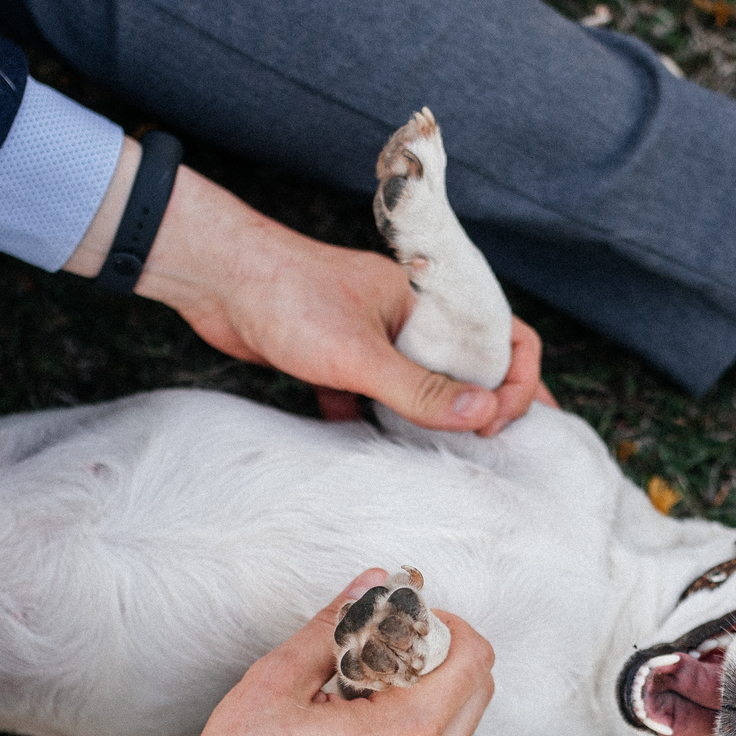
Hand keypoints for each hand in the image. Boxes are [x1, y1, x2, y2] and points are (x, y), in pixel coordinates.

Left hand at [66, 144, 543, 435]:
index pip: (507, 335)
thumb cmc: (289, 297)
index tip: (499, 422)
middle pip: (467, 366)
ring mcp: (376, 337)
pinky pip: (371, 395)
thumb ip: (422, 391)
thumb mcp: (361, 355)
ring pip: (418, 386)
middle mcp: (410, 317)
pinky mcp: (339, 358)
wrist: (215, 278)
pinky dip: (370, 419)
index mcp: (431, 300)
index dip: (519, 381)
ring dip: (425, 419)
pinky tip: (356, 435)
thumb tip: (486, 416)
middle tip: (484, 449)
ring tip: (435, 456)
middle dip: (479, 407)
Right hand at [141, 571, 495, 735]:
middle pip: (476, 695)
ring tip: (357, 692)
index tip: (403, 619)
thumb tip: (370, 583)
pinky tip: (352, 735)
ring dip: (424, 700)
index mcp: (406, 735)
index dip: (447, 625)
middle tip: (384, 647)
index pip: (474, 659)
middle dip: (442, 658)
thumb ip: (333, 626)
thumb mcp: (278, 680)